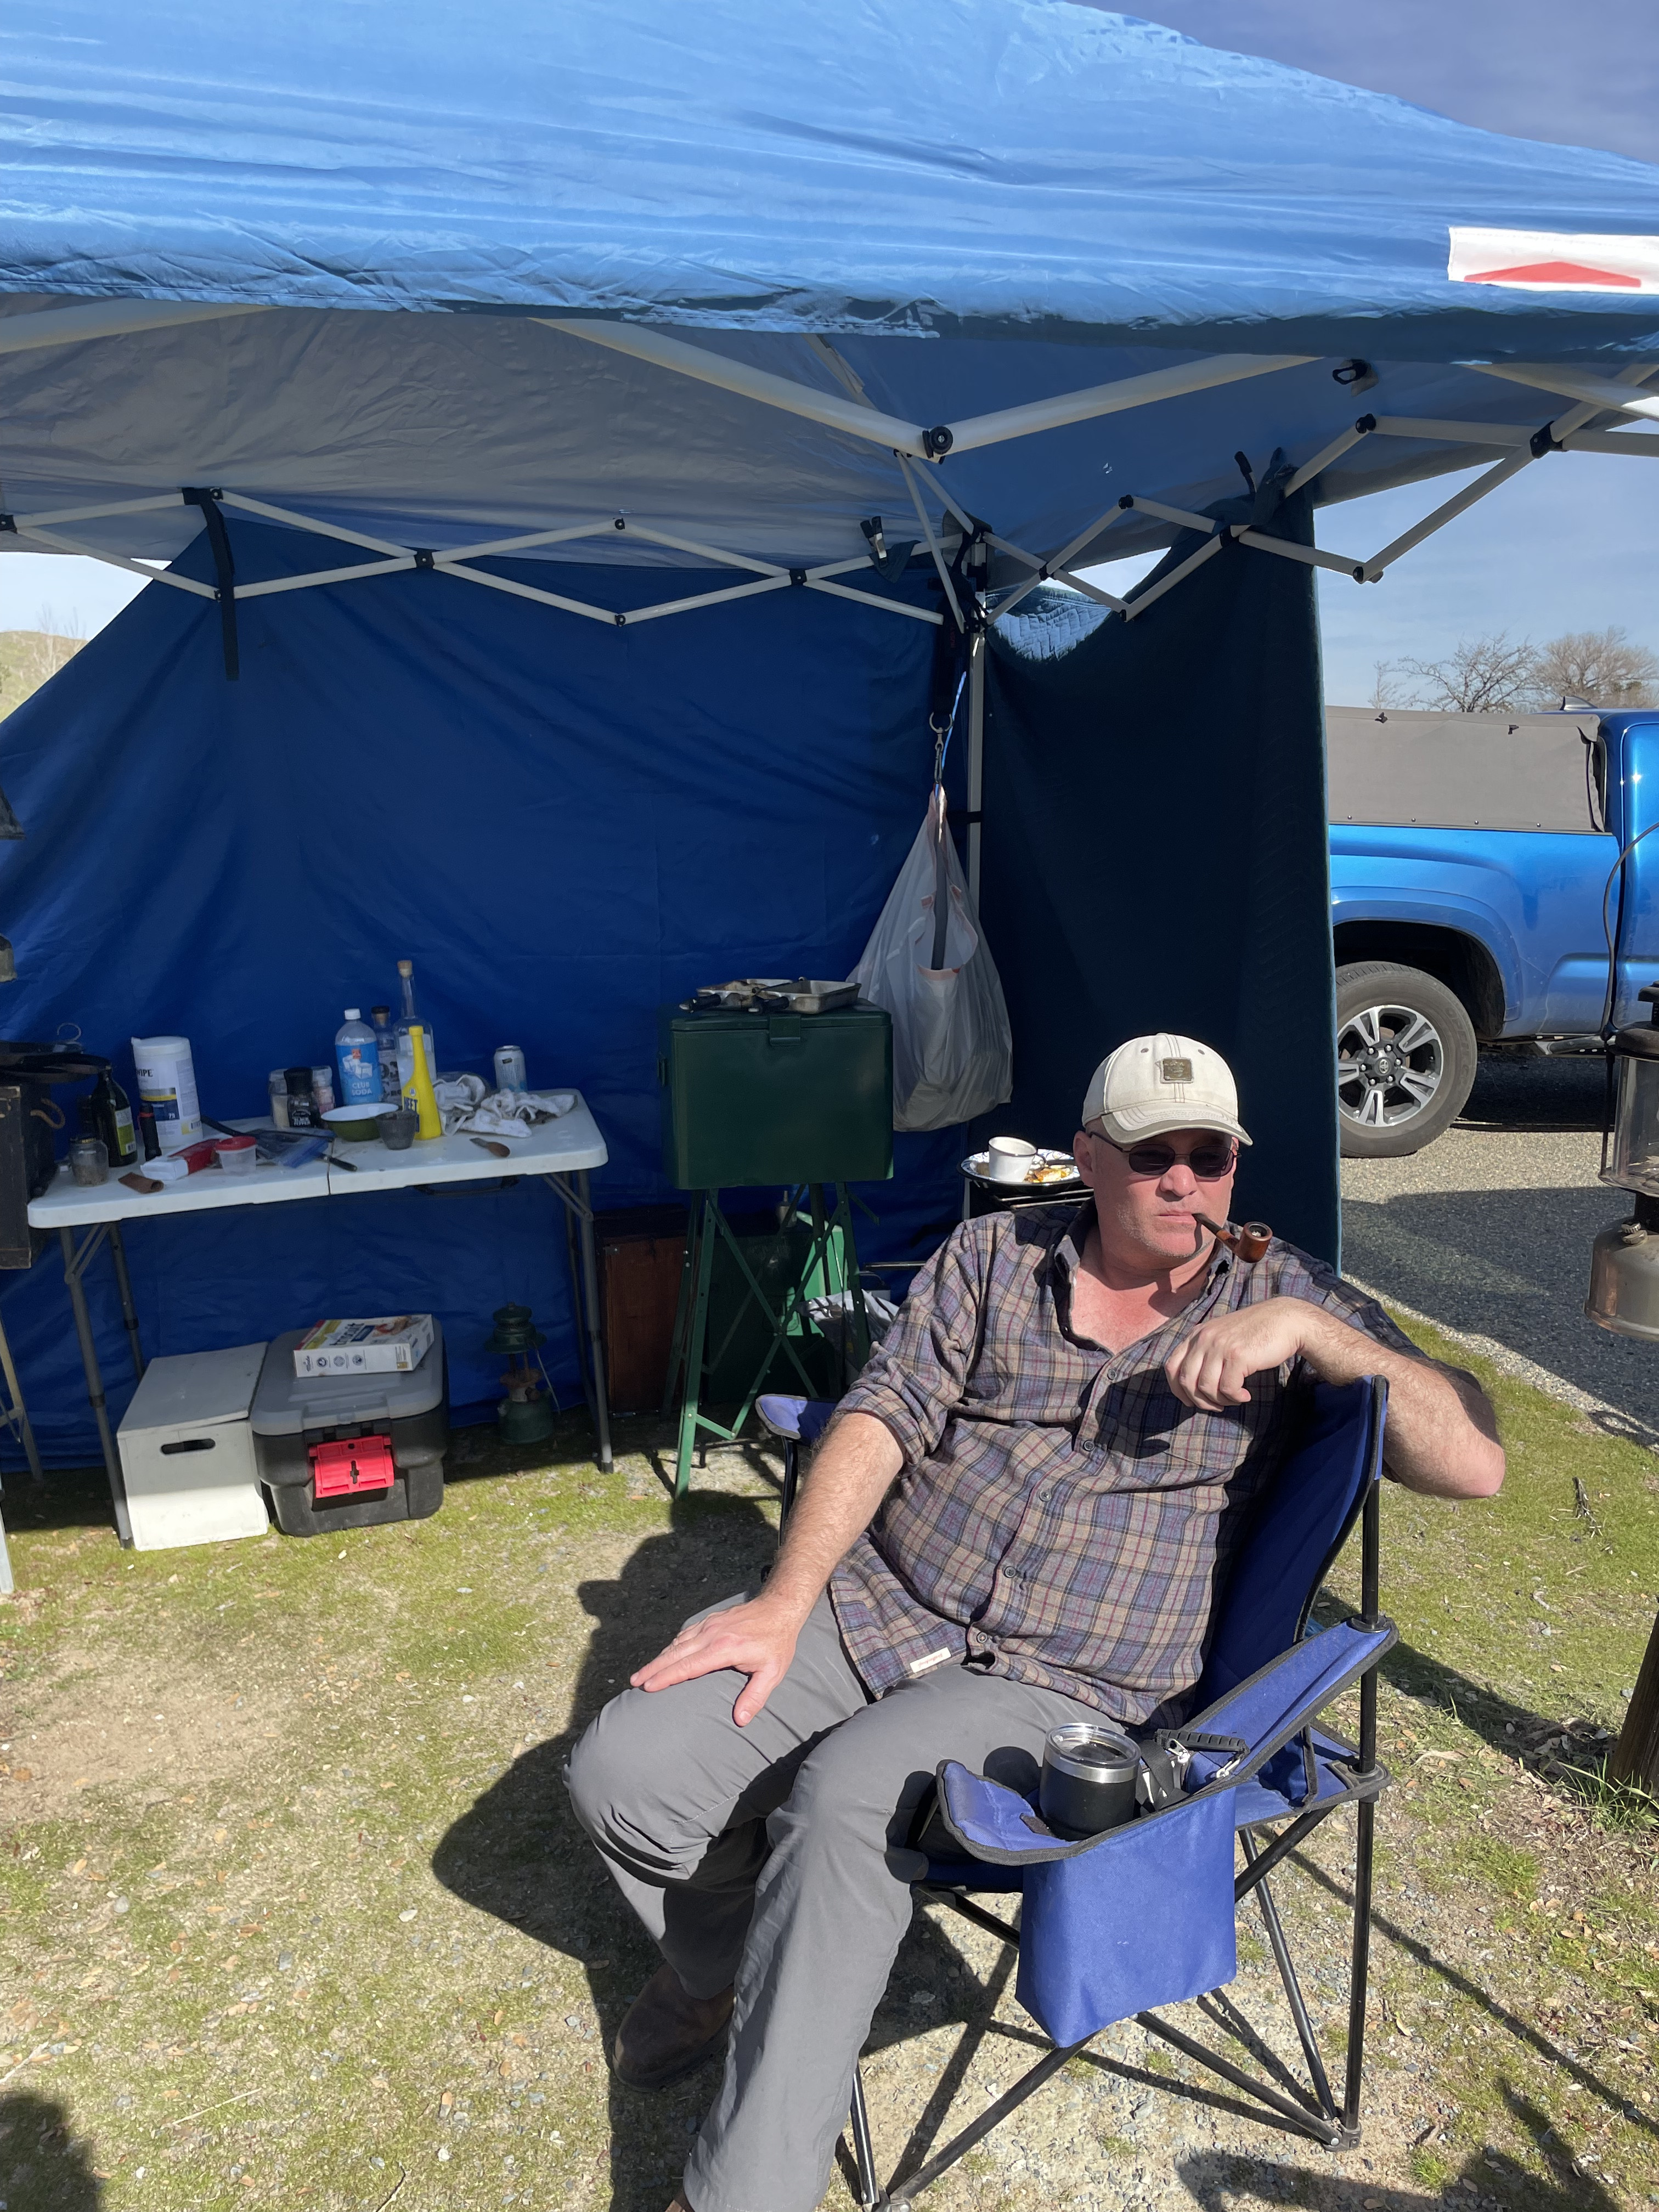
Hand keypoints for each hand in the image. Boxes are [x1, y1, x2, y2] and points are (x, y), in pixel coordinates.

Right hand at [629, 1592, 803, 1725]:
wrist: (779, 1607)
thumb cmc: (777, 1642)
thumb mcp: (772, 1672)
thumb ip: (755, 1696)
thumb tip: (740, 1720)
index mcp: (724, 1648)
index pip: (688, 1666)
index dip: (666, 1677)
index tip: (648, 1687)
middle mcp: (711, 1635)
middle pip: (675, 1654)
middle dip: (652, 1668)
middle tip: (634, 1682)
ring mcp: (709, 1625)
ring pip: (677, 1643)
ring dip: (659, 1658)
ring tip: (642, 1673)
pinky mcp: (710, 1621)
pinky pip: (685, 1635)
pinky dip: (671, 1647)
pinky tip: (665, 1655)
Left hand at [1163, 1297, 1331, 1410]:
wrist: (1285, 1320)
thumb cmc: (1255, 1334)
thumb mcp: (1222, 1337)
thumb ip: (1205, 1355)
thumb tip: (1193, 1390)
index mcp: (1196, 1334)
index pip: (1171, 1367)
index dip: (1178, 1390)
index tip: (1192, 1401)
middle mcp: (1204, 1338)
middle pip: (1186, 1381)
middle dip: (1200, 1401)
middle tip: (1217, 1406)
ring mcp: (1220, 1346)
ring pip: (1205, 1388)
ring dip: (1220, 1401)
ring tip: (1235, 1398)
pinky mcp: (1237, 1355)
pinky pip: (1227, 1388)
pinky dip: (1235, 1398)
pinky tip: (1246, 1395)